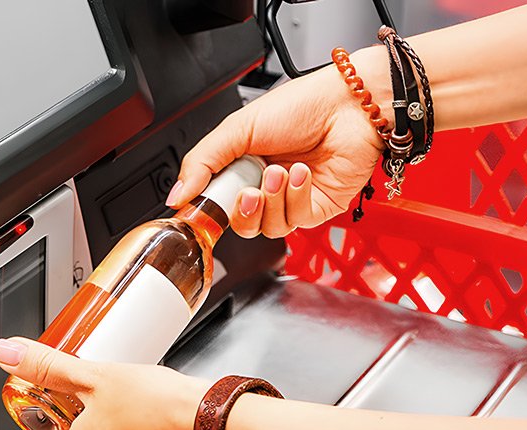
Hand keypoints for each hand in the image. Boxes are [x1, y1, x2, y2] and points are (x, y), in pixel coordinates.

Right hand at [169, 49, 388, 237]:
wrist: (349, 106)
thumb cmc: (301, 106)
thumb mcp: (238, 128)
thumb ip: (202, 162)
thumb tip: (177, 194)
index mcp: (243, 165)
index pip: (218, 202)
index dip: (210, 210)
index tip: (201, 209)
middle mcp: (267, 185)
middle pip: (241, 223)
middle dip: (243, 210)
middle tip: (248, 189)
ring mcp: (292, 199)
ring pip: (268, 227)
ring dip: (273, 200)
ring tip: (281, 172)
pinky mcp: (318, 209)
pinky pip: (296, 221)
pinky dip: (296, 198)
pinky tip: (302, 174)